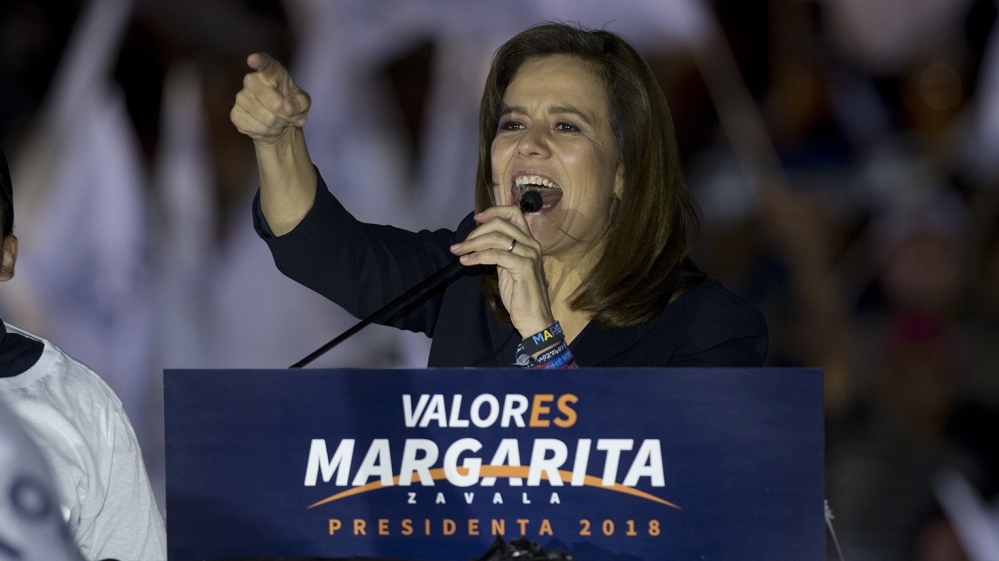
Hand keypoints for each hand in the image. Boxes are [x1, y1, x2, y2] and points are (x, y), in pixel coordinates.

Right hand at [230, 53, 310, 145]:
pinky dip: (268, 133)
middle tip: (290, 116)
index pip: (265, 64)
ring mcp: (241, 97)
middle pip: (273, 103)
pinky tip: (268, 127)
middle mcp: (252, 80)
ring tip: (279, 121)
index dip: (259, 61)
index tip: (253, 58)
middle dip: (286, 115)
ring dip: (278, 125)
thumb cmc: (291, 106)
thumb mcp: (304, 103)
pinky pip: (257, 128)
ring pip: (266, 118)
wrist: (279, 124)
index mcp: (271, 72)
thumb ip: (301, 102)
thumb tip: (288, 107)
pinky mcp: (235, 114)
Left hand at [450, 206, 554, 338]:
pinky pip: (496, 255)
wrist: (533, 317)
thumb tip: (479, 241)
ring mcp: (529, 255)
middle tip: (461, 244)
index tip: (477, 219)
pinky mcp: (524, 267)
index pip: (514, 213)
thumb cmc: (519, 294)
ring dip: (472, 243)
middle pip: (501, 224)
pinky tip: (466, 262)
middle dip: (476, 231)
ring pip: (496, 237)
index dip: (494, 211)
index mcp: (529, 241)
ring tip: (458, 252)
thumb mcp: (508, 267)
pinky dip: (477, 256)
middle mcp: (531, 244)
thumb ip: (499, 251)